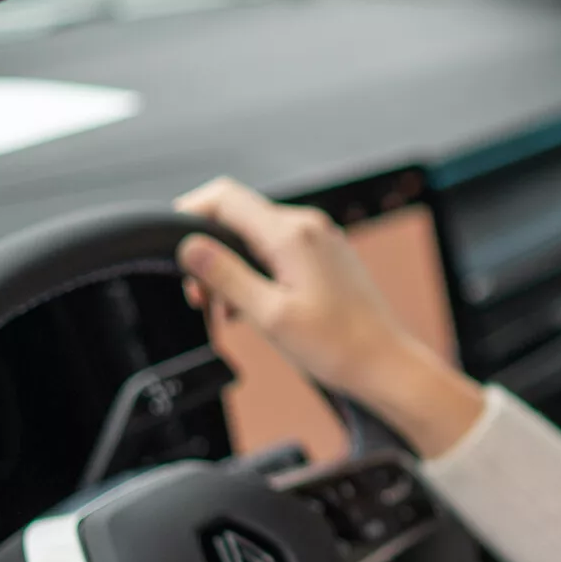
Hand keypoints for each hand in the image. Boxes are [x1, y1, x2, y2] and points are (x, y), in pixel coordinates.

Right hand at [175, 177, 406, 398]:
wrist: (385, 363)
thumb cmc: (337, 347)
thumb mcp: (269, 315)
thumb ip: (226, 276)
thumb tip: (188, 246)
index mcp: (292, 234)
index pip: (225, 197)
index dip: (190, 213)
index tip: (175, 248)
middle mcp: (308, 226)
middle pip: (238, 218)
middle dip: (210, 253)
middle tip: (201, 300)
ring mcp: (319, 239)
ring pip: (255, 237)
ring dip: (232, 268)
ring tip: (225, 312)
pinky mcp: (325, 256)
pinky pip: (278, 251)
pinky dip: (256, 273)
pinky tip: (251, 309)